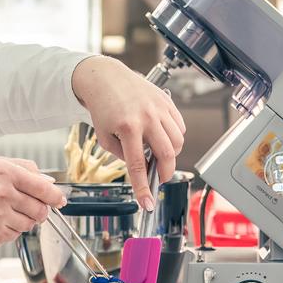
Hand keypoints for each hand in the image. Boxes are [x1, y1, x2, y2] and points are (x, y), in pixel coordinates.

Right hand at [0, 158, 65, 253]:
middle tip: (26, 206)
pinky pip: (18, 234)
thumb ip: (24, 168)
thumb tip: (49, 181)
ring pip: (31, 223)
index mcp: (4, 173)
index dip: (56, 196)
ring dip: (24, 220)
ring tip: (4, 212)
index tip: (60, 200)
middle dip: (39, 210)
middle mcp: (2, 193)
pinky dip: (11, 229)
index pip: (42, 187)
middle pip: (40, 209)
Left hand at [71, 56, 185, 210]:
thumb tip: (141, 167)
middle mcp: (146, 117)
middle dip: (165, 172)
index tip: (147, 203)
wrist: (106, 79)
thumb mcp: (104, 136)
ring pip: (178, 141)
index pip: (138, 165)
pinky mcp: (167, 102)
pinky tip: (162, 137)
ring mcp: (159, 108)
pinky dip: (175, 138)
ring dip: (171, 154)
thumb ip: (122, 155)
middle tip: (158, 178)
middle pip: (167, 154)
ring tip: (157, 154)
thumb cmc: (103, 107)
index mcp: (127, 127)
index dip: (143, 188)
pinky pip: (180, 126)